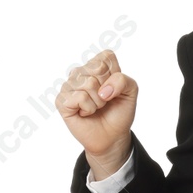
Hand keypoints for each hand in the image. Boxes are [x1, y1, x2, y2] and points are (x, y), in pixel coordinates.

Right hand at [57, 50, 137, 168]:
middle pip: (98, 69)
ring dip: (99, 101)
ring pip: (89, 84)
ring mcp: (68, 86)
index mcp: (95, 65)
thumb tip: (102, 90)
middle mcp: (79, 72)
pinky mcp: (61, 101)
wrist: (112, 135)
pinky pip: (80, 97)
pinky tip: (86, 113)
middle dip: (108, 88)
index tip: (114, 88)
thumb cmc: (118, 111)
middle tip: (105, 99)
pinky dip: (89, 108)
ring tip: (96, 107)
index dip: (116, 75)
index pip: (106, 56)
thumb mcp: (131, 91)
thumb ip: (123, 80)